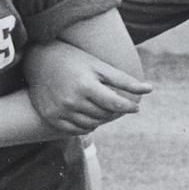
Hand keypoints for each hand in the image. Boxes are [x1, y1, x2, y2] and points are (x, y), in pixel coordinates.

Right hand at [24, 40, 150, 134]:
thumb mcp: (98, 66)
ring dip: (102, 119)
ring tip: (103, 108)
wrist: (38, 60)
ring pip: (92, 124)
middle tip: (116, 105)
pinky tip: (89, 115)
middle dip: (114, 111)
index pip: (115, 104)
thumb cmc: (74, 59)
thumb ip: (123, 80)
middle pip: (104, 115)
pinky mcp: (52, 118)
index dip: (128, 107)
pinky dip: (87, 126)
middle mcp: (72, 101)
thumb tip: (150, 89)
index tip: (135, 108)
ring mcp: (60, 111)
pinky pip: (77, 130)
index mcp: (86, 85)